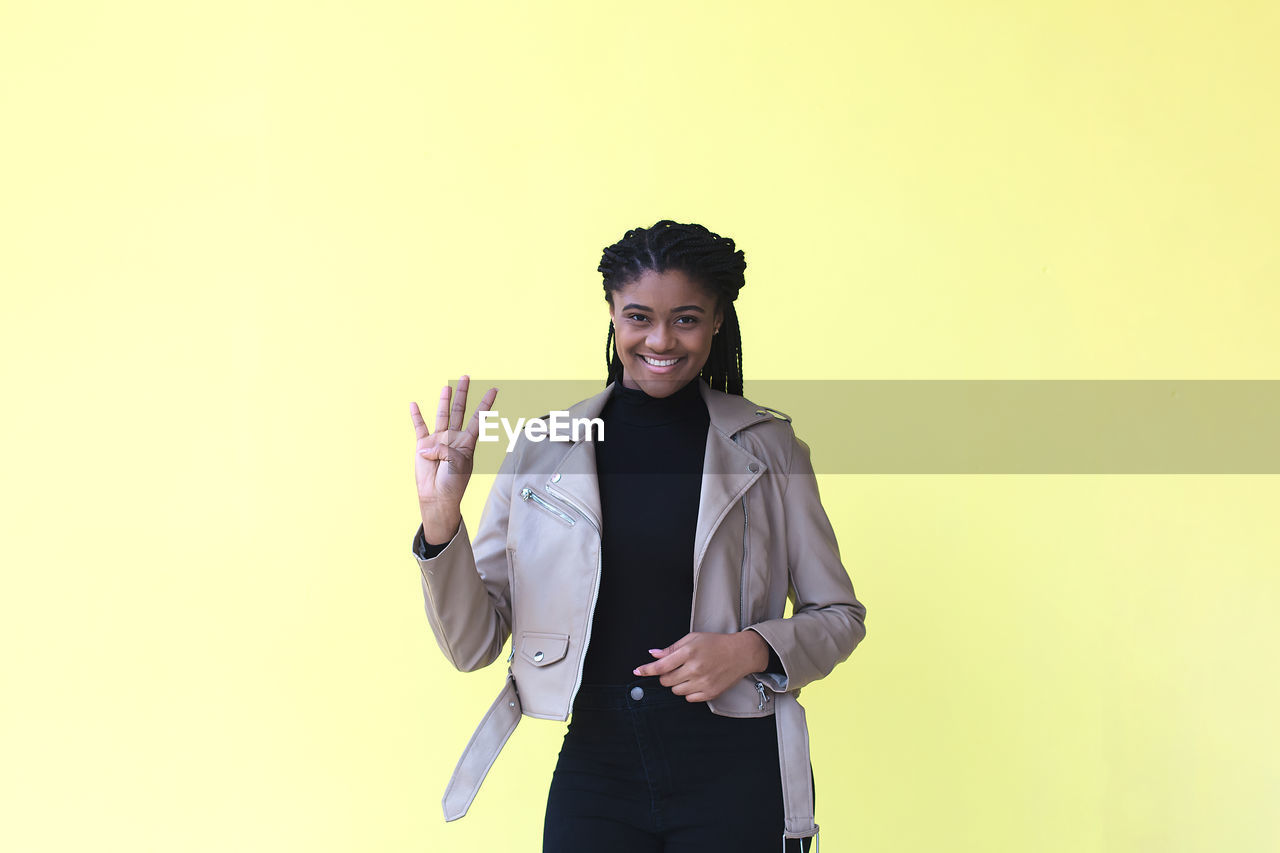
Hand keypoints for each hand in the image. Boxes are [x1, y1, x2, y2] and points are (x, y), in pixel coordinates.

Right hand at [410, 375, 497, 539]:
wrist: (437, 496)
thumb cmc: (453, 482)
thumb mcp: (456, 464)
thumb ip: (445, 449)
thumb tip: (427, 445)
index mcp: (467, 442)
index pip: (479, 418)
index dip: (486, 404)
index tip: (494, 389)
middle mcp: (454, 438)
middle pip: (460, 411)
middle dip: (464, 394)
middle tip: (466, 377)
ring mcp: (438, 440)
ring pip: (442, 415)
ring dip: (444, 401)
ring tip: (447, 387)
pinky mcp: (423, 445)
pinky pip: (419, 427)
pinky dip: (416, 416)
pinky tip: (414, 404)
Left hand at [632, 631, 769, 702]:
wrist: (741, 653)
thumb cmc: (716, 643)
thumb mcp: (693, 638)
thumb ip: (672, 648)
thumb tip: (653, 655)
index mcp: (689, 652)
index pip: (661, 666)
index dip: (646, 670)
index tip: (637, 671)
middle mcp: (695, 668)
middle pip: (666, 681)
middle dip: (666, 676)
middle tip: (676, 668)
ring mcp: (703, 682)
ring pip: (676, 691)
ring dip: (677, 684)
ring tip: (689, 673)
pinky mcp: (710, 693)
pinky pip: (689, 699)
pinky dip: (688, 692)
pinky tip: (697, 681)